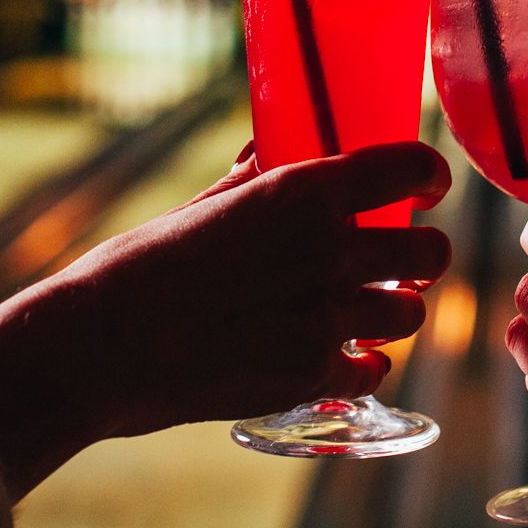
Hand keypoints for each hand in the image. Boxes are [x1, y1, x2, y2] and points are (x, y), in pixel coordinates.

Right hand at [0, 140, 451, 499]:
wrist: (96, 348)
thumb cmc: (135, 267)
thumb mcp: (199, 206)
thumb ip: (250, 183)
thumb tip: (268, 153)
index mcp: (302, 192)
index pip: (411, 167)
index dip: (429, 177)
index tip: (425, 190)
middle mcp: (329, 250)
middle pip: (430, 253)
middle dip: (423, 257)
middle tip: (399, 262)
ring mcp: (325, 318)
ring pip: (409, 315)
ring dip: (393, 312)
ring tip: (368, 312)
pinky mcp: (311, 375)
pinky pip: (372, 370)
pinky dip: (362, 366)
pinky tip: (343, 360)